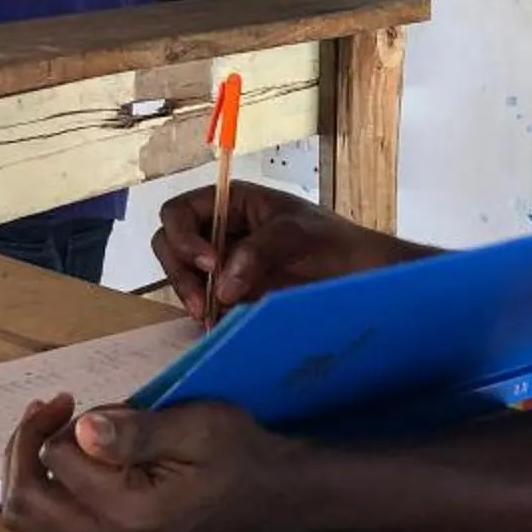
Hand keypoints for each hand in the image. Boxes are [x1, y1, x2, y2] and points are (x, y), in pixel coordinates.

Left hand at [0, 394, 299, 531]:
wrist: (262, 493)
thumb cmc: (234, 451)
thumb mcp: (196, 426)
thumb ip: (138, 431)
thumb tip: (83, 430)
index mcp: (131, 513)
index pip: (54, 464)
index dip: (52, 423)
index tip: (71, 399)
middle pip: (24, 503)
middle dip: (23, 447)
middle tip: (50, 409)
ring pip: (24, 525)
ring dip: (23, 474)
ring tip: (48, 434)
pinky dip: (35, 501)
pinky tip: (56, 469)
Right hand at [151, 182, 414, 320]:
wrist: (361, 278)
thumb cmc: (335, 243)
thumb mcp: (298, 234)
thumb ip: (259, 251)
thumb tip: (222, 284)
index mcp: (231, 203)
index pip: (180, 212)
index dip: (184, 237)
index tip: (210, 262)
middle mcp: (219, 231)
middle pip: (170, 245)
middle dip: (180, 272)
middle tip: (202, 302)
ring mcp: (222, 264)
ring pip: (182, 277)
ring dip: (188, 296)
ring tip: (209, 318)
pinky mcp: (231, 295)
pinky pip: (202, 303)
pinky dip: (204, 315)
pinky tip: (217, 328)